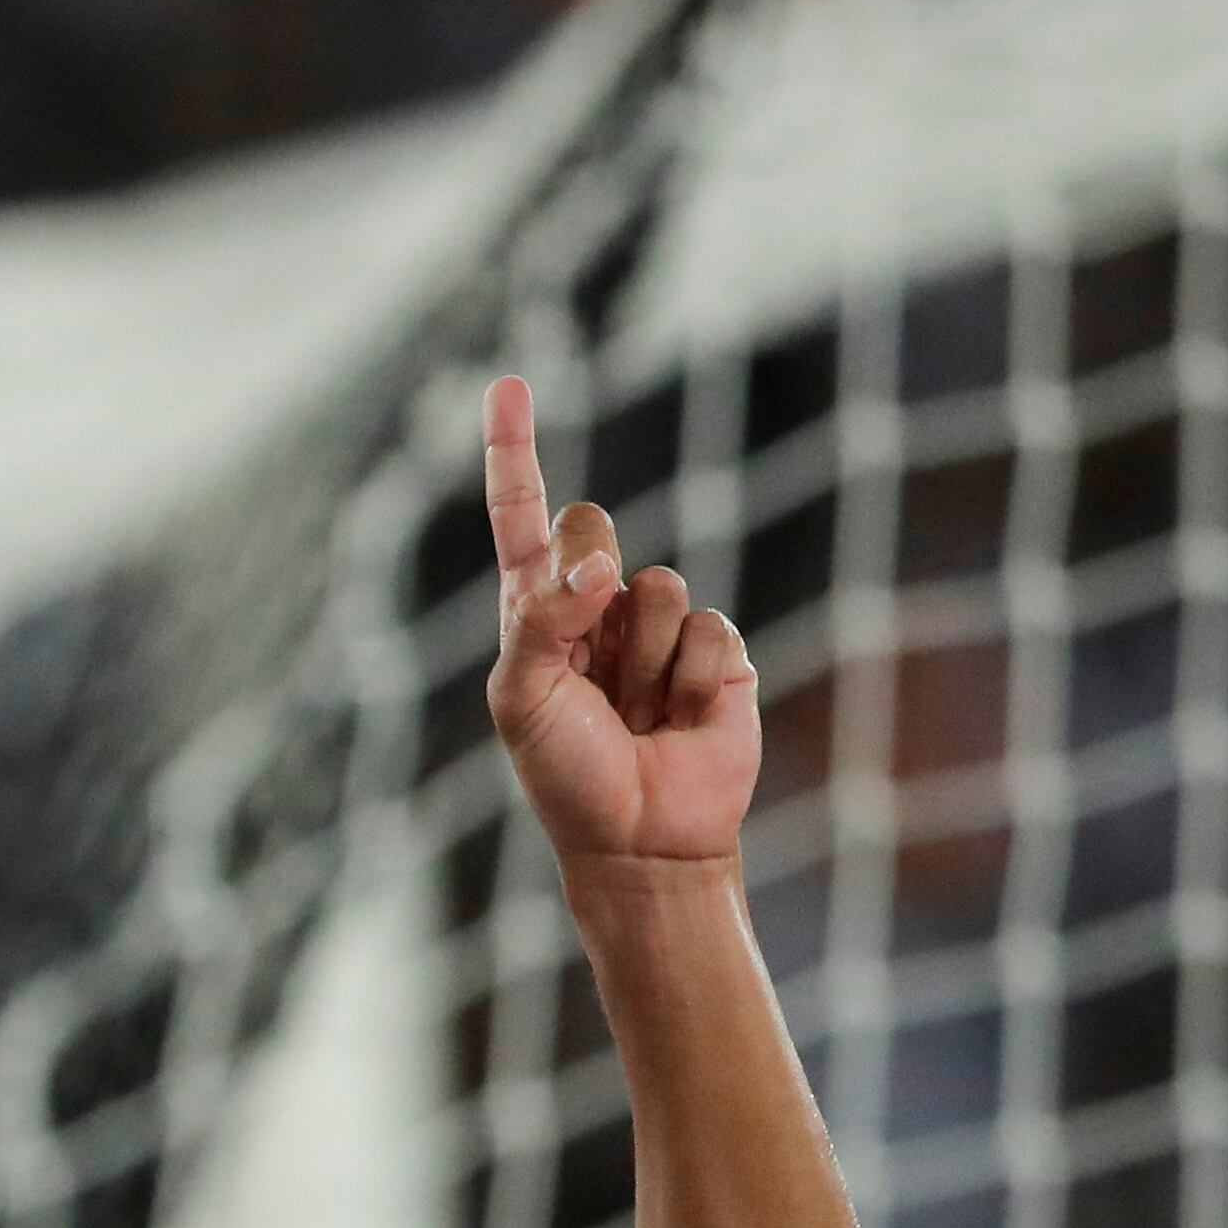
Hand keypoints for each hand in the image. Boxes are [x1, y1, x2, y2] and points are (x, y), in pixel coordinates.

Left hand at [482, 377, 758, 869]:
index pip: (523, 515)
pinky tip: (681, 720)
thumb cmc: (566, 775)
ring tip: (637, 711)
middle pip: (594, 526)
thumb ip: (542, 620)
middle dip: (590, 579)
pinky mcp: (719, 654)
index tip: (509, 384)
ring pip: (659, 586)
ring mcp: (659, 627)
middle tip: (590, 652)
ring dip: (644, 658)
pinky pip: (709, 630)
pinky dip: (690, 681)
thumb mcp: (524, 698)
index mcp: (535, 610)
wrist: (642, 842)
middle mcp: (596, 606)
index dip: (515, 450)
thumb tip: (599, 570)